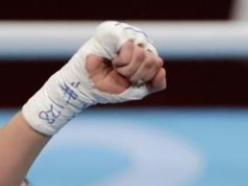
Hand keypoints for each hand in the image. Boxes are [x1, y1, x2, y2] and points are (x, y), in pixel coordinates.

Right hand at [22, 21, 166, 135]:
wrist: (84, 87)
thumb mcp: (136, 90)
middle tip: (121, 74)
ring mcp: (127, 36)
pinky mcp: (116, 32)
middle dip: (136, 75)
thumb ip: (154, 83)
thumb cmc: (108, 87)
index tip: (128, 80)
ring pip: (144, 55)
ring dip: (129, 69)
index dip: (143, 78)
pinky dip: (123, 61)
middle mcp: (137, 43)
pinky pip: (131, 48)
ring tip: (116, 68)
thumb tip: (162, 68)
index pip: (157, 66)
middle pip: (153, 60)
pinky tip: (115, 62)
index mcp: (144, 56)